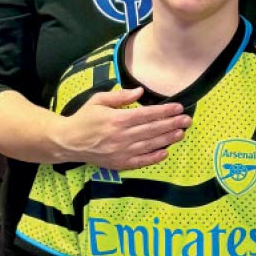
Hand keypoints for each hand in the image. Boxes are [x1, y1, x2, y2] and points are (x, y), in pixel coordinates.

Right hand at [57, 88, 190, 169]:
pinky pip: (141, 161)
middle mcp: (121, 136)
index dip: (164, 111)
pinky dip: (154, 158)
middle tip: (187, 120)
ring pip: (149, 145)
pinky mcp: (119, 163)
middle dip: (172, 124)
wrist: (68, 142)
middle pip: (152, 130)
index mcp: (116, 119)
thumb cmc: (84, 118)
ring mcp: (121, 152)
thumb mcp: (98, 100)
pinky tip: (166, 152)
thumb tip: (140, 91)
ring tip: (181, 133)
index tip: (178, 108)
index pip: (146, 115)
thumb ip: (120, 96)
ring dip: (167, 139)